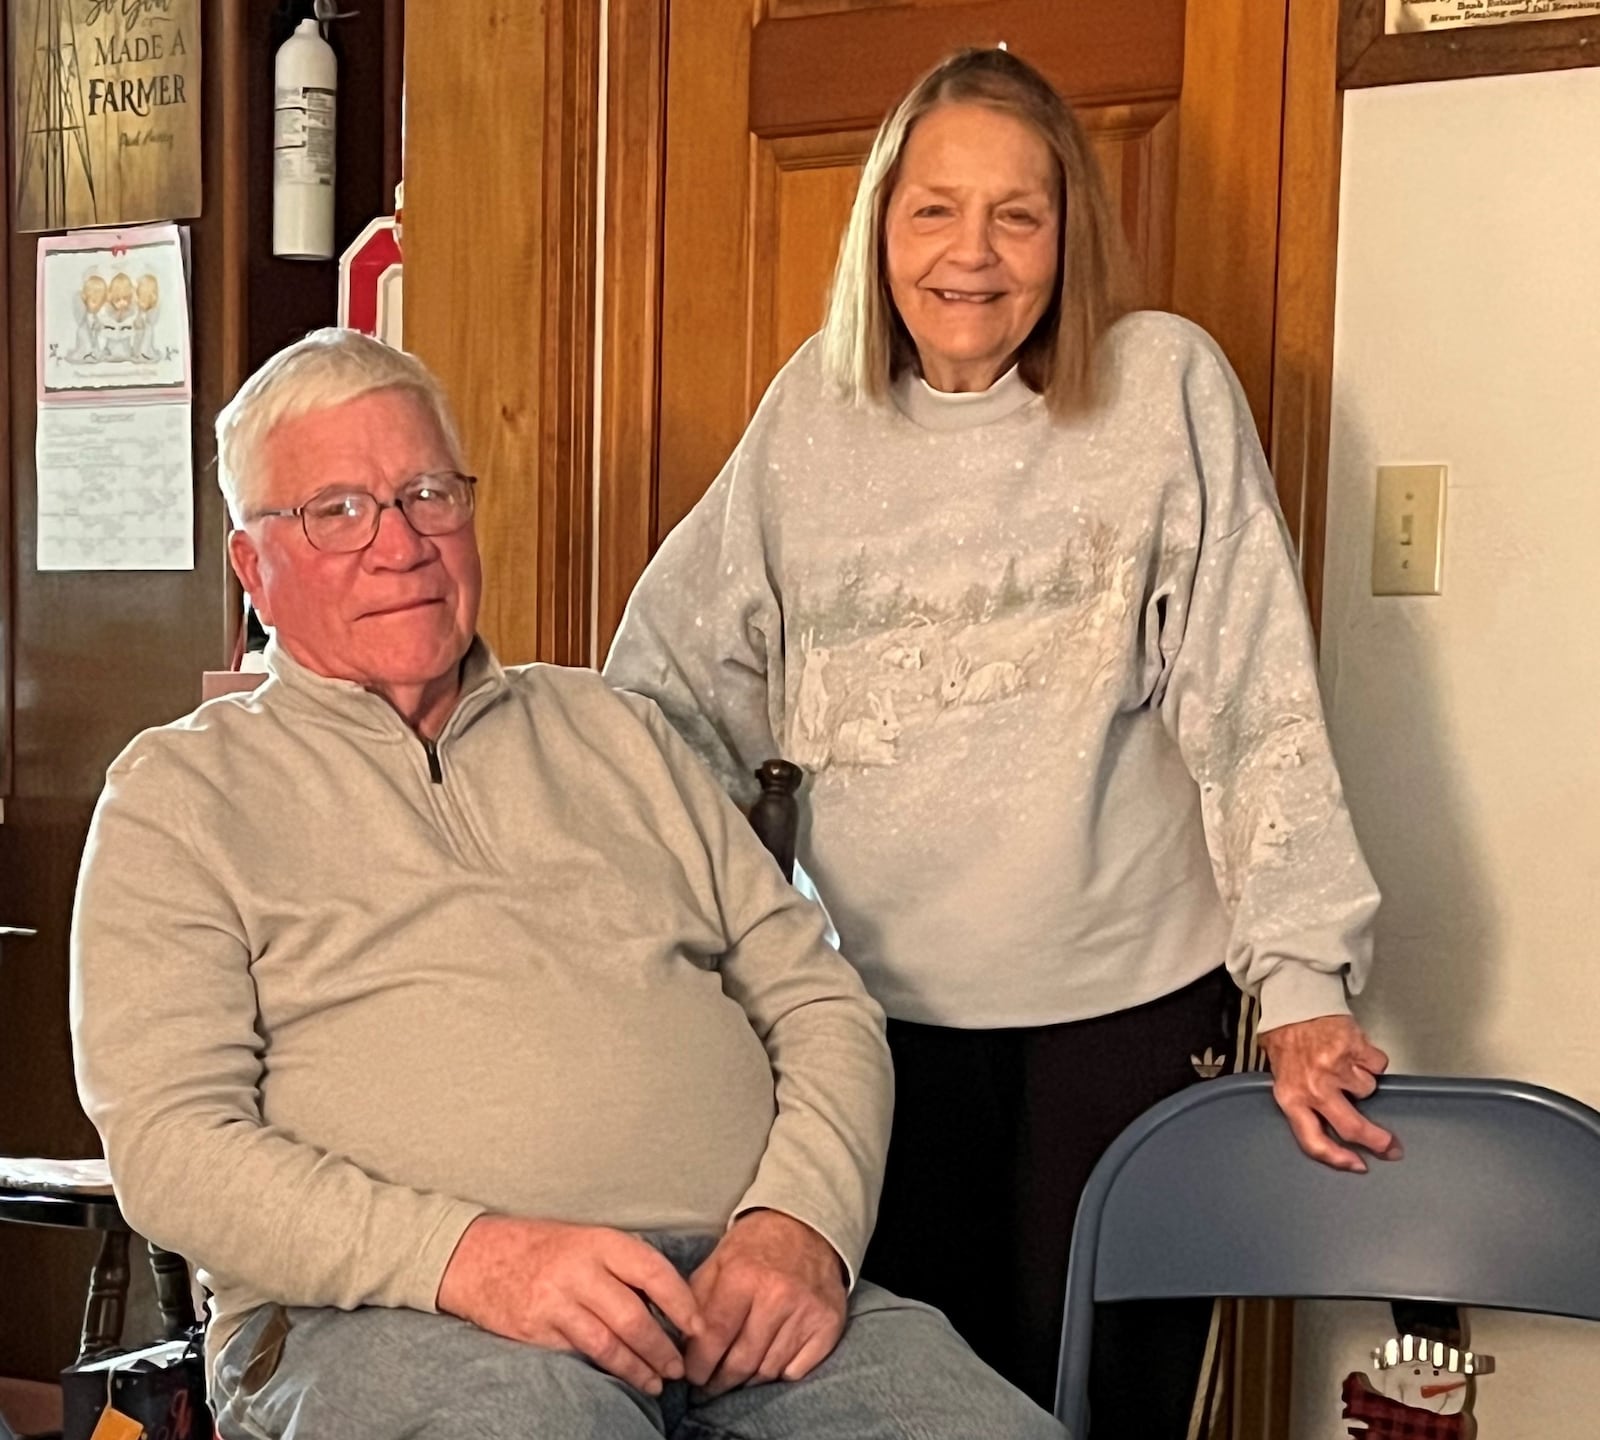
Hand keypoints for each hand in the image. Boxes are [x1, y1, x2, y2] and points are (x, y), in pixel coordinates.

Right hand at [436, 1215, 699, 1394]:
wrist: (476, 1255)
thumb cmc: (541, 1247)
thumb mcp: (586, 1239)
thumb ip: (622, 1264)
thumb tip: (669, 1301)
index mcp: (599, 1241)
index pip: (653, 1272)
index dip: (681, 1302)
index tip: (699, 1326)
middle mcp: (579, 1270)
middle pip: (633, 1316)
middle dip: (663, 1347)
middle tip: (681, 1366)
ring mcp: (556, 1301)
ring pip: (609, 1343)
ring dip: (639, 1367)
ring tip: (657, 1381)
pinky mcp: (537, 1329)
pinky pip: (579, 1354)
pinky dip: (606, 1369)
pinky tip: (623, 1377)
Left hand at [683, 1209, 846, 1395]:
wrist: (807, 1227)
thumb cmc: (755, 1247)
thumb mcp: (718, 1261)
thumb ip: (697, 1301)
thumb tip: (680, 1345)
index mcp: (744, 1275)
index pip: (714, 1337)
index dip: (698, 1365)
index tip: (691, 1376)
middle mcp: (778, 1295)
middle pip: (741, 1361)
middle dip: (719, 1381)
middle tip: (708, 1387)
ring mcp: (806, 1311)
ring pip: (767, 1371)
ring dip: (747, 1381)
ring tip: (734, 1377)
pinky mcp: (828, 1325)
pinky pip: (795, 1371)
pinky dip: (778, 1374)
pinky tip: (766, 1364)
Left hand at [1259, 1015, 1401, 1171]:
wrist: (1294, 1004)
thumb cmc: (1287, 1041)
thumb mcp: (1283, 1078)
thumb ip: (1304, 1104)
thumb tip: (1333, 1134)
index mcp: (1291, 1097)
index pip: (1313, 1141)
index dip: (1338, 1160)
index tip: (1357, 1165)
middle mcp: (1314, 1086)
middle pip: (1352, 1127)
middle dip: (1377, 1141)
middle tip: (1390, 1147)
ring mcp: (1336, 1068)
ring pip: (1367, 1090)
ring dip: (1361, 1080)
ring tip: (1344, 1064)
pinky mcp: (1355, 1048)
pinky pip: (1377, 1065)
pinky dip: (1371, 1060)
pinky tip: (1354, 1051)